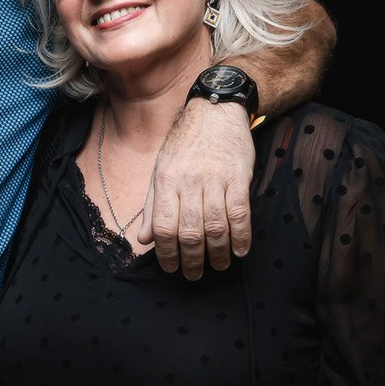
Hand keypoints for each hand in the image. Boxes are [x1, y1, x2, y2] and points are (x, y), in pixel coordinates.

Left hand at [136, 99, 253, 279]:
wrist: (215, 110)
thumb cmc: (185, 143)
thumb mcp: (161, 169)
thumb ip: (154, 205)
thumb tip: (144, 239)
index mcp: (166, 180)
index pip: (163, 226)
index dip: (166, 253)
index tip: (171, 268)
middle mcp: (189, 181)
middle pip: (189, 231)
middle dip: (191, 259)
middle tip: (194, 275)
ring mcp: (215, 179)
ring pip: (215, 226)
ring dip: (216, 253)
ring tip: (217, 266)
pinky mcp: (238, 177)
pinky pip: (240, 213)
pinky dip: (240, 236)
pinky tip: (239, 251)